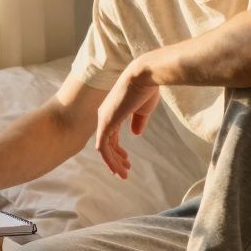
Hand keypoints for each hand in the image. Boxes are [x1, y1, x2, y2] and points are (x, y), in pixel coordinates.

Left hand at [95, 61, 160, 179]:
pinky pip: (104, 148)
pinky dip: (110, 160)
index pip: (111, 135)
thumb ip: (138, 122)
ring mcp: (104, 119)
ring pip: (104, 148)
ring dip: (113, 163)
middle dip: (115, 159)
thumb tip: (135, 134)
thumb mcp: (143, 109)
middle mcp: (105, 115)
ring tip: (123, 174)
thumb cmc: (147, 88)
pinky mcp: (106, 123)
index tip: (127, 160)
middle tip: (125, 171)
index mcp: (113, 111)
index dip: (118, 149)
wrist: (145, 75)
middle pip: (106, 143)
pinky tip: (118, 169)